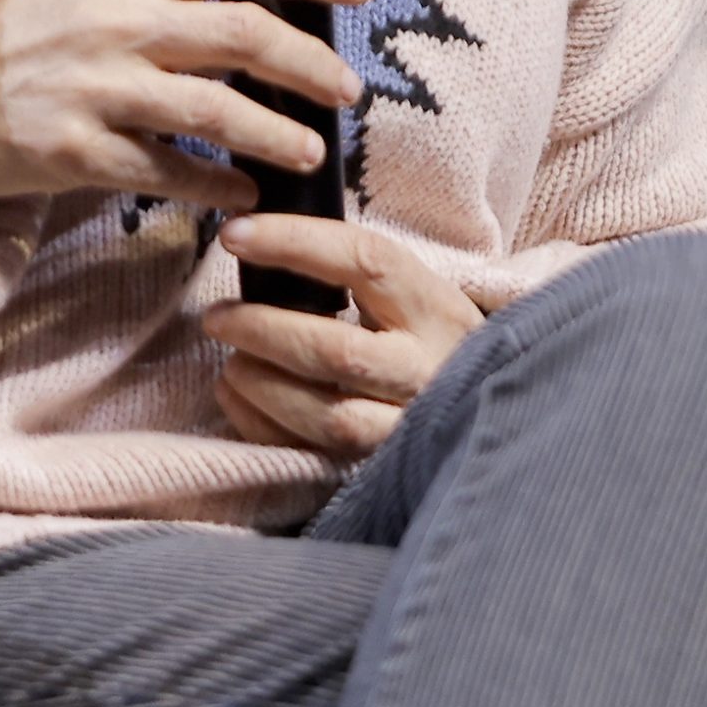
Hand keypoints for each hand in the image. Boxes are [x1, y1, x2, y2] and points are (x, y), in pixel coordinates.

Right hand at [0, 0, 375, 206]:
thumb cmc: (34, 39)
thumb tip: (266, 8)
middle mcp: (119, 22)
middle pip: (243, 33)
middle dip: (311, 62)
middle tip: (347, 88)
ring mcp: (97, 88)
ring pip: (215, 108)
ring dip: (276, 133)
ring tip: (310, 152)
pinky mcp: (76, 151)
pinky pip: (167, 173)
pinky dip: (215, 185)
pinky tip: (243, 194)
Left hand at [204, 212, 484, 456]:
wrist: (488, 416)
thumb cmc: (428, 340)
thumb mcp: (414, 297)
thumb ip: (357, 271)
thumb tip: (263, 234)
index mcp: (435, 308)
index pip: (364, 260)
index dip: (295, 241)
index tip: (236, 234)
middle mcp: (428, 370)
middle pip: (337, 350)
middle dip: (265, 328)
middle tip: (217, 316)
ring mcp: (409, 430)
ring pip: (328, 416)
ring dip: (263, 384)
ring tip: (229, 360)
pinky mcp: (383, 473)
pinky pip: (313, 457)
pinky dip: (263, 426)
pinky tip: (236, 396)